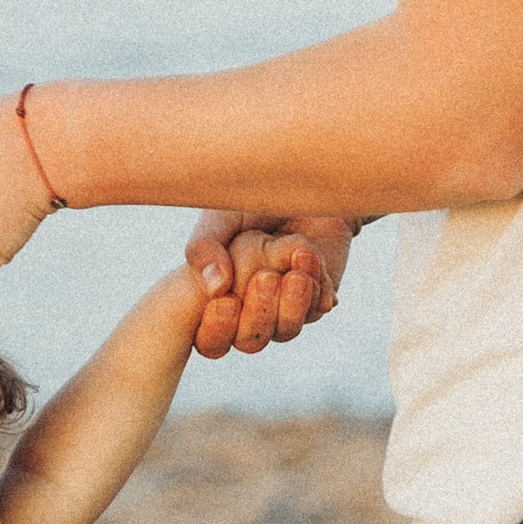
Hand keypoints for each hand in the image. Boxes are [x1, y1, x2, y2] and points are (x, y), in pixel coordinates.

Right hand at [185, 212, 355, 357]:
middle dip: (259, 314)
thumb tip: (215, 287)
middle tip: (265, 277)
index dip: (215, 330)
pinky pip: (315, 310)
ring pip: (285, 332)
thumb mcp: (220, 217)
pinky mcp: (317, 299)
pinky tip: (307, 254)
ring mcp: (285, 309)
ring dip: (290, 304)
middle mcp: (250, 311)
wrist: (304, 181)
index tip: (224, 300)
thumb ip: (205, 248)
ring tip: (295, 271)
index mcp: (217, 297)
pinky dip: (313, 285)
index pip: (210, 340)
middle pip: (249, 342)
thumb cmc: (251, 199)